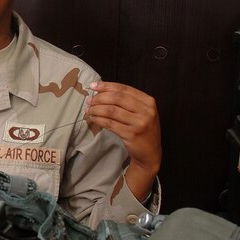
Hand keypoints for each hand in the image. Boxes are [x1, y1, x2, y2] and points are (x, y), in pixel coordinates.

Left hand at [85, 81, 161, 199]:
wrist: (150, 153)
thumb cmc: (143, 129)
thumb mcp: (142, 112)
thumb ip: (128, 101)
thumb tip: (102, 91)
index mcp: (149, 101)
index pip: (124, 89)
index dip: (107, 86)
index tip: (93, 86)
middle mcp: (146, 111)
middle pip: (117, 98)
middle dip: (99, 98)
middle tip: (89, 101)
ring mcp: (139, 123)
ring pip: (111, 111)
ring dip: (96, 109)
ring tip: (89, 110)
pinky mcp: (131, 134)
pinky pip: (110, 124)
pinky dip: (99, 119)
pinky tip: (93, 118)